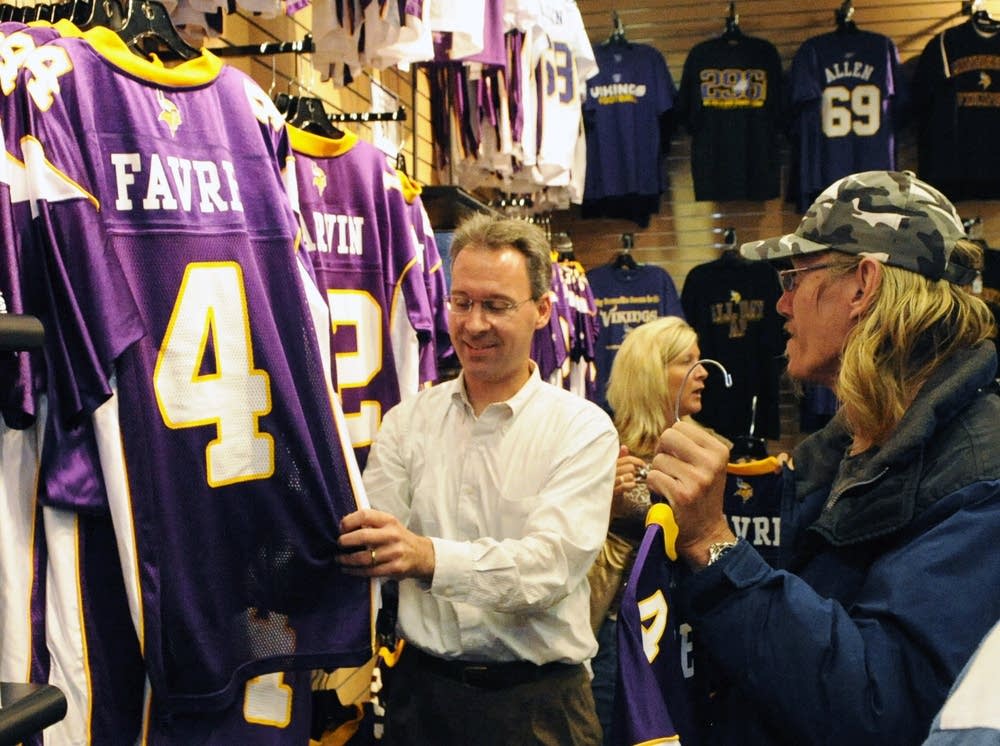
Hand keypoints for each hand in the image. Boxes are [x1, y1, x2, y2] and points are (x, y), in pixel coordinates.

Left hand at [337, 508, 435, 580]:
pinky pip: (370, 571)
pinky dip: (355, 571)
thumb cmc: (398, 538)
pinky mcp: (395, 568)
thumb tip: (343, 525)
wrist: (421, 554)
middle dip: (345, 541)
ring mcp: (395, 552)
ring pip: (364, 558)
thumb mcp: (389, 524)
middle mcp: (393, 535)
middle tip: (339, 544)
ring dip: (347, 559)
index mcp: (389, 520)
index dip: (349, 521)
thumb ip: (370, 523)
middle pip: (363, 536)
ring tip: (339, 559)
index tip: (341, 528)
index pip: (365, 515)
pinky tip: (348, 569)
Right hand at [611, 445, 649, 518]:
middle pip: (629, 466)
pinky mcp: (610, 491)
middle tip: (634, 477)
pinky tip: (630, 487)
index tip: (643, 465)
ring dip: (633, 479)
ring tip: (630, 483)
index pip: (625, 458)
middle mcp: (607, 470)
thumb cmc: (609, 485)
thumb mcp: (614, 470)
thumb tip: (624, 447)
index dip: (636, 461)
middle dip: (635, 472)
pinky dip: (630, 485)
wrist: (600, 502)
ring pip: (629, 474)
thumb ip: (619, 458)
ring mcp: (608, 480)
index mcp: (608, 464)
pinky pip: (625, 485)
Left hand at [646, 421, 735, 568]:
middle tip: (669, 469)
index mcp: (719, 450)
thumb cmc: (701, 495)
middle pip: (668, 436)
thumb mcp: (706, 465)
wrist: (706, 532)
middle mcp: (711, 463)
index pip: (680, 427)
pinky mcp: (683, 494)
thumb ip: (691, 445)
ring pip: (658, 459)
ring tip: (672, 485)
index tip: (678, 457)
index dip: (671, 441)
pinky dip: (653, 486)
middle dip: (661, 451)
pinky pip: (653, 476)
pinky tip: (667, 495)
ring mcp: (698, 479)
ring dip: (658, 473)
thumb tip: (669, 425)